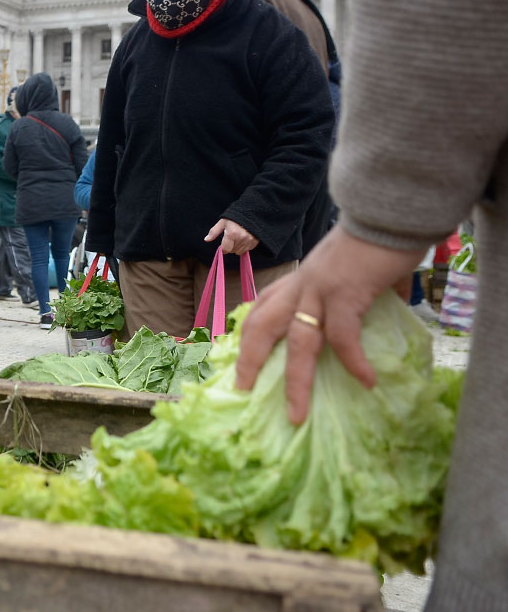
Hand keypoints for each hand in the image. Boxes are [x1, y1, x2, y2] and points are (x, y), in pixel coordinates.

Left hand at [205, 218, 258, 254]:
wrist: (251, 213)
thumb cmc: (235, 218)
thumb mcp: (223, 222)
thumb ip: (214, 232)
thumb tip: (206, 239)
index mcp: (232, 234)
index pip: (226, 249)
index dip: (223, 248)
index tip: (223, 244)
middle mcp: (241, 238)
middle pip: (232, 251)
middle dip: (230, 246)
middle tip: (231, 238)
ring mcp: (249, 241)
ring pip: (239, 252)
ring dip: (237, 247)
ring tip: (238, 237)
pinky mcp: (254, 242)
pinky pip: (247, 250)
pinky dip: (244, 246)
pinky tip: (244, 238)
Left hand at [235, 226, 426, 423]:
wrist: (388, 212)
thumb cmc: (375, 239)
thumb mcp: (352, 268)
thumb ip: (361, 289)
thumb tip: (391, 298)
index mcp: (298, 279)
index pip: (261, 307)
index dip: (246, 334)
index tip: (236, 360)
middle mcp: (300, 285)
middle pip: (262, 326)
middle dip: (250, 360)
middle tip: (244, 390)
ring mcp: (320, 289)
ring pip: (299, 341)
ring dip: (297, 382)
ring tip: (297, 414)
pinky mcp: (346, 293)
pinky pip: (342, 335)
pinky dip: (353, 361)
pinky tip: (366, 381)